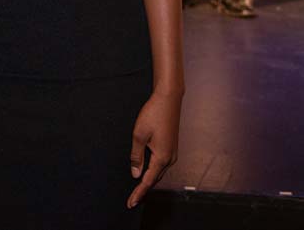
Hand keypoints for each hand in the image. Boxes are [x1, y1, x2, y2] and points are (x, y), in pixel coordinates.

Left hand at [127, 90, 181, 207]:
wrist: (168, 99)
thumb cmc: (153, 114)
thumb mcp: (139, 135)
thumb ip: (136, 156)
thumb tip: (135, 174)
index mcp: (162, 158)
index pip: (147, 181)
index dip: (138, 193)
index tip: (130, 203)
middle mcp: (170, 158)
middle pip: (154, 179)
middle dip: (143, 190)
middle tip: (132, 200)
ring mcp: (172, 153)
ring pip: (158, 172)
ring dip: (148, 181)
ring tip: (137, 190)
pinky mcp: (171, 147)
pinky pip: (161, 164)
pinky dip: (153, 171)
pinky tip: (146, 172)